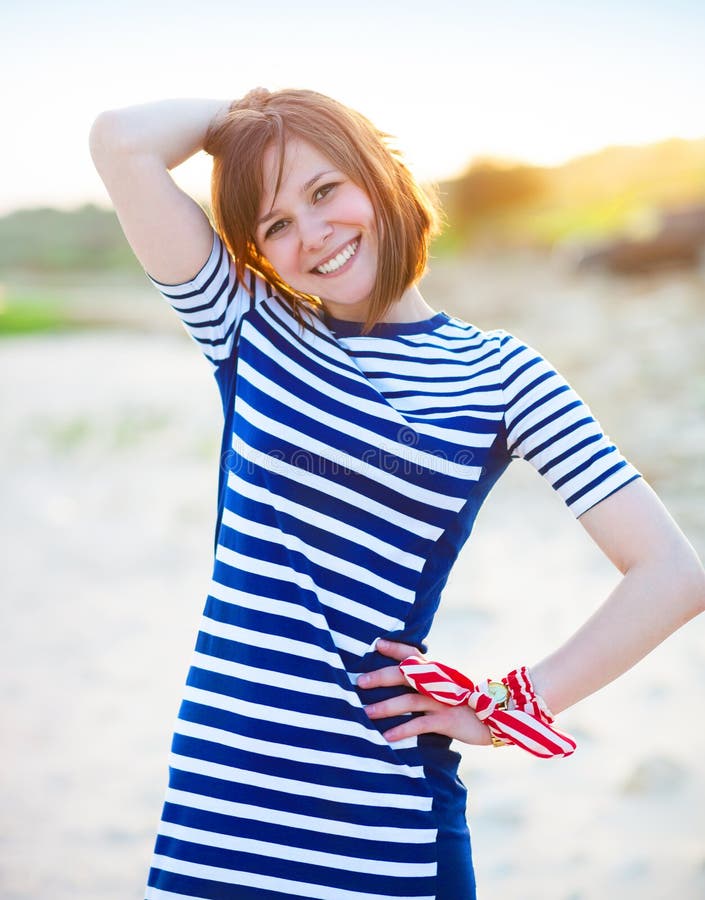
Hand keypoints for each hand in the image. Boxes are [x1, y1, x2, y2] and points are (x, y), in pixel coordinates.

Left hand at [359, 639, 492, 745]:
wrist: (498, 717)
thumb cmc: (468, 703)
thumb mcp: (448, 688)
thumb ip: (428, 683)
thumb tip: (404, 682)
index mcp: (437, 672)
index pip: (413, 654)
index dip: (395, 648)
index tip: (376, 644)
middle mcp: (438, 682)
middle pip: (405, 674)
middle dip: (380, 676)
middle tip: (359, 681)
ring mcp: (442, 700)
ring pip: (408, 700)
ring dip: (385, 707)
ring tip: (365, 713)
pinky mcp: (447, 720)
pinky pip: (420, 724)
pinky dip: (402, 730)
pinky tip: (386, 737)